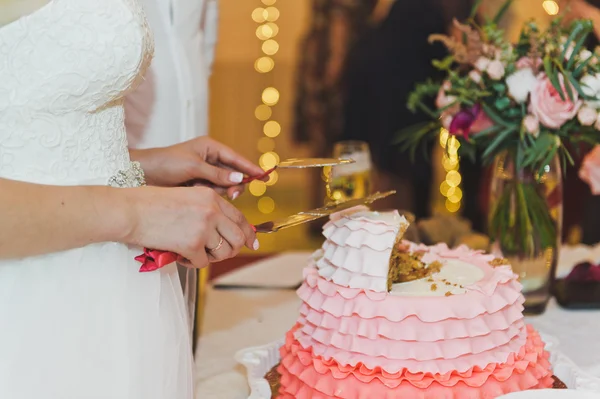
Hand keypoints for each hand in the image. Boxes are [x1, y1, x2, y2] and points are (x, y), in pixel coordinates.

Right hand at [126, 186, 258, 267]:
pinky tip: (182, 257)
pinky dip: (192, 263)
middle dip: (232, 249)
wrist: (131, 211)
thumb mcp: (187, 197)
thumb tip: (224, 229)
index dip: (249, 233)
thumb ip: (207, 210)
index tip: (252, 243)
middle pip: (238, 237)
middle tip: (219, 254)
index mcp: (212, 197)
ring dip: (212, 257)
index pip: (240, 218)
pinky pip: (203, 262)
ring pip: (223, 252)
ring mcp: (203, 228)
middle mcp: (212, 211)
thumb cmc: (152, 204)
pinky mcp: (191, 245)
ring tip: (196, 253)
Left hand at [130, 137, 264, 198]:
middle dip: (233, 184)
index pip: (235, 158)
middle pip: (232, 174)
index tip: (264, 176)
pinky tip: (199, 193)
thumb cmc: (166, 164)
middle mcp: (209, 159)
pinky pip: (213, 192)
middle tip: (232, 193)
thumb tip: (238, 179)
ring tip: (205, 190)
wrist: (142, 175)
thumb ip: (216, 174)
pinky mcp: (198, 185)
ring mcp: (204, 173)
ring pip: (224, 185)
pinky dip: (210, 195)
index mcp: (210, 148)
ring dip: (220, 190)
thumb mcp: (193, 167)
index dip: (250, 168)